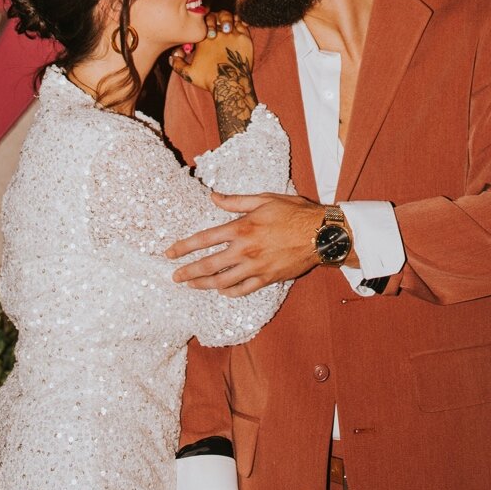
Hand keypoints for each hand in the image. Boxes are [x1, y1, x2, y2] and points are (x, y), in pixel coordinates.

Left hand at [167, 190, 326, 292]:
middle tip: (174, 277)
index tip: (170, 253)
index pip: (205, 239)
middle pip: (208, 265)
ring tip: (192, 285)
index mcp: (242, 227)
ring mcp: (256, 267)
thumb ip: (236, 201)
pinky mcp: (267, 279)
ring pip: (222, 281)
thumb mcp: (264, 199)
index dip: (184, 247)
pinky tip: (222, 290)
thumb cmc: (293, 212)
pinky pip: (243, 290)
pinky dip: (229, 292)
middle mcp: (245, 250)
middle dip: (188, 272)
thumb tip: (213, 197)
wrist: (320, 233)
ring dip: (204, 285)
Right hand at [170, 11, 252, 90]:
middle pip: (216, 16)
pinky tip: (238, 27)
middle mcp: (217, 33)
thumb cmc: (209, 79)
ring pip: (229, 17)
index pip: (203, 21)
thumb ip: (177, 64)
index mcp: (203, 38)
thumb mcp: (188, 73)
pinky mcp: (244, 38)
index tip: (207, 30)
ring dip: (227, 19)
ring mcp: (232, 34)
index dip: (205, 23)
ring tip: (227, 26)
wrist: (230, 84)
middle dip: (216, 19)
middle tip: (218, 27)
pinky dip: (239, 23)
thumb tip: (171, 57)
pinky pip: (242, 23)